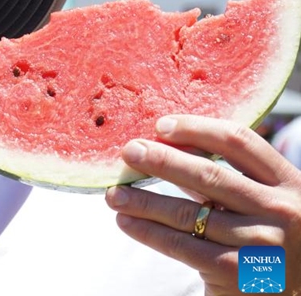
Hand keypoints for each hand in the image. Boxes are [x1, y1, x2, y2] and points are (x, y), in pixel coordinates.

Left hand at [105, 115, 300, 294]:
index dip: (198, 128)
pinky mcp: (235, 272)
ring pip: (186, 212)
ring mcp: (259, 243)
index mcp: (290, 184)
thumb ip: (225, 181)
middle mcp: (280, 210)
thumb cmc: (270, 244)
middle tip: (129, 151)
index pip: (240, 142)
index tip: (161, 125)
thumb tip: (167, 150)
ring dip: (143, 201)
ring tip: (114, 194)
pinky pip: (180, 244)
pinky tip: (126, 221)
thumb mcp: (265, 205)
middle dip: (162, 160)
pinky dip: (148, 231)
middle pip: (209, 174)